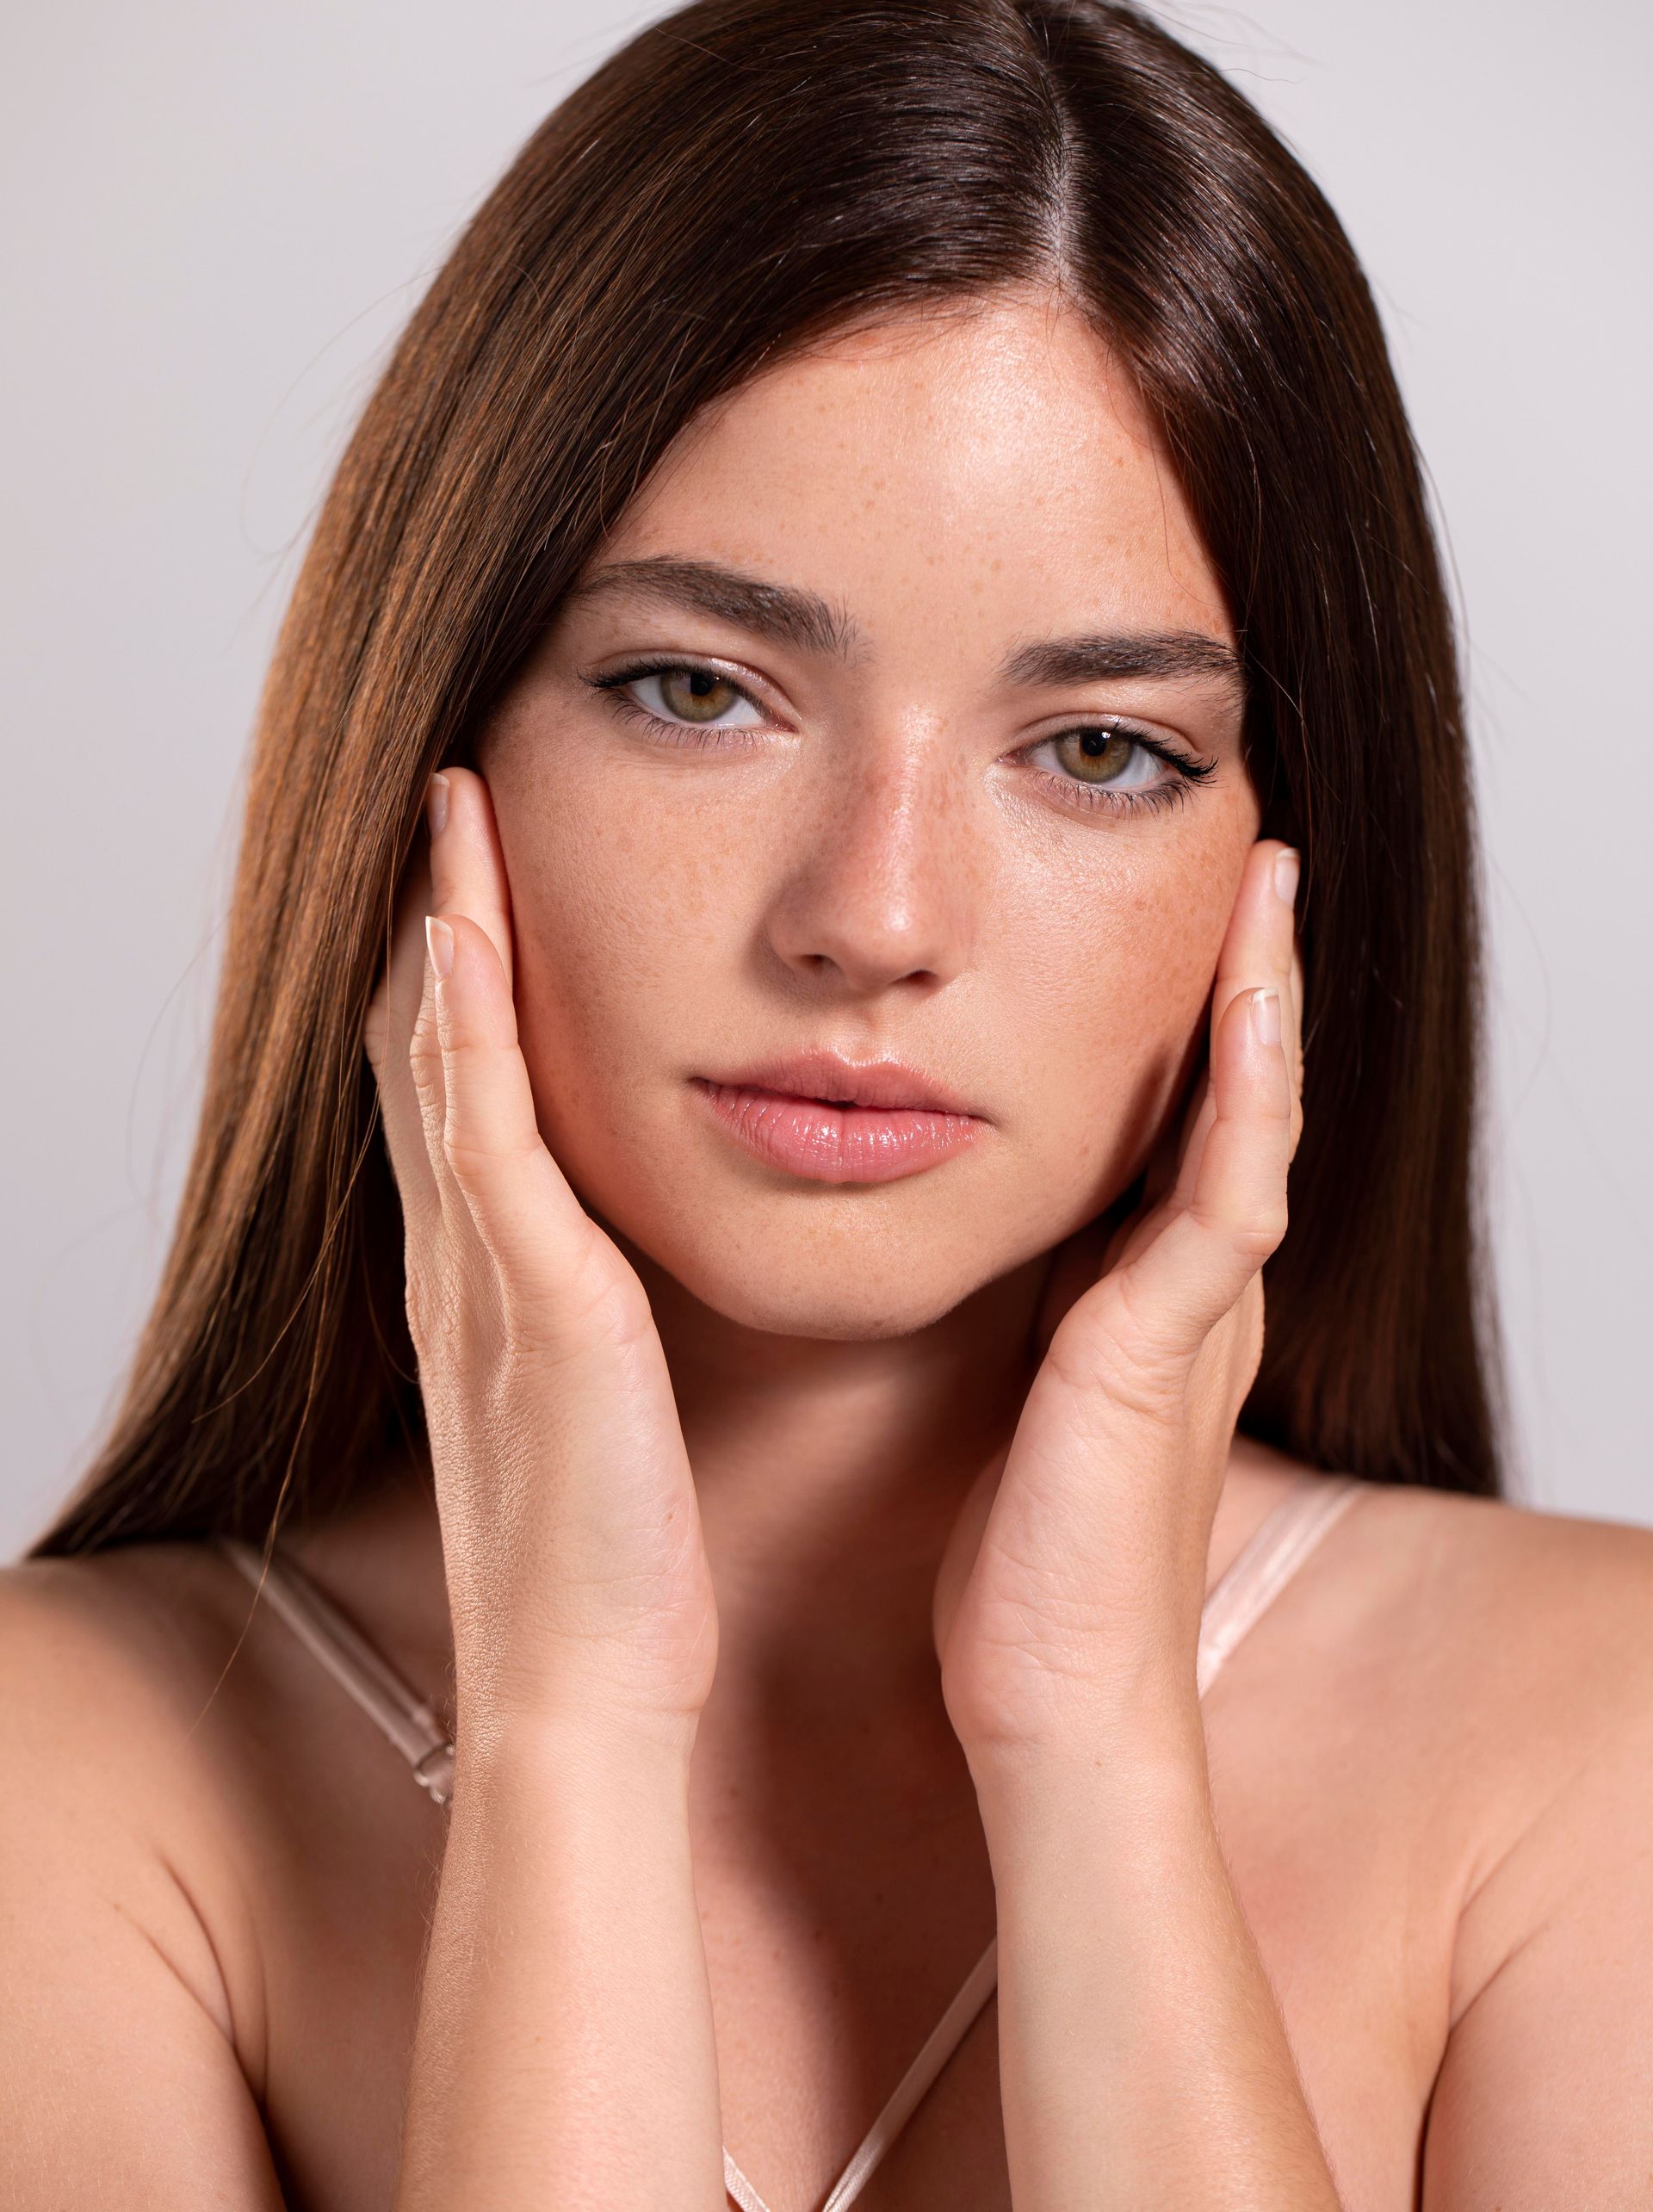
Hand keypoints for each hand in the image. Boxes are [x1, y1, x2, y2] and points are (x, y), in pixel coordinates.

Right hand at [363, 768, 716, 1746]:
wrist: (586, 1682)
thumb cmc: (613, 1557)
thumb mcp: (598, 1404)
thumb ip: (595, 1319)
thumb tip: (620, 1264)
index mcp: (487, 1276)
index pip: (455, 1087)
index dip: (455, 970)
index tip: (476, 867)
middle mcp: (462, 1254)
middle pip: (425, 1044)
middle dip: (433, 915)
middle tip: (449, 797)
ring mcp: (482, 1268)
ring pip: (440, 1057)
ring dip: (443, 924)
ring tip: (454, 809)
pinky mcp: (528, 1297)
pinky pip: (481, 1129)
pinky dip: (466, 1022)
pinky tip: (468, 929)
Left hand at [932, 839, 1303, 1761]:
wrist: (1056, 1701)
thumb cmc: (1023, 1568)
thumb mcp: (1019, 1395)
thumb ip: (1023, 1314)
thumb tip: (973, 1242)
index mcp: (1152, 1298)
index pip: (1187, 1124)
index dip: (1197, 1019)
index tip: (1185, 915)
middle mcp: (1193, 1292)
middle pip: (1237, 1099)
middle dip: (1245, 978)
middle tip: (1252, 861)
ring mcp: (1196, 1317)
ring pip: (1251, 1122)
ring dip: (1260, 998)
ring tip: (1266, 885)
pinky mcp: (1169, 1350)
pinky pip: (1228, 1198)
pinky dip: (1244, 1098)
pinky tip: (1242, 1006)